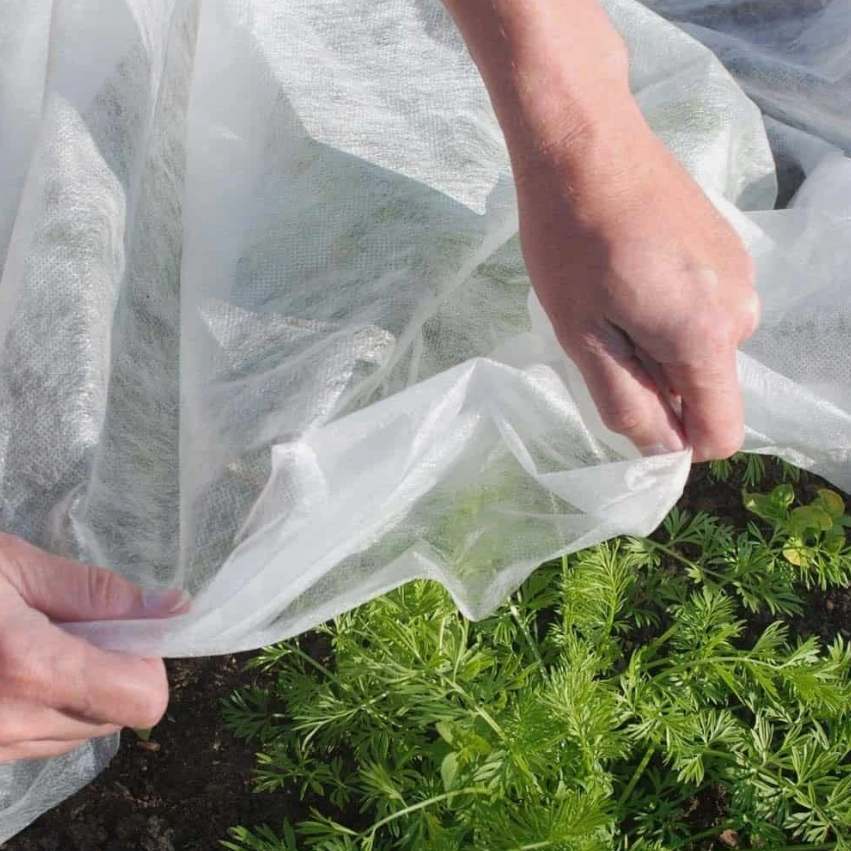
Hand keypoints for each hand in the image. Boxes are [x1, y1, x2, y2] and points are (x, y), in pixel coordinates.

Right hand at [0, 533, 187, 762]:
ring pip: (79, 735)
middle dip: (111, 675)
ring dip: (76, 695)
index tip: (119, 628)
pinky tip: (9, 673)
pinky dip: (42, 710)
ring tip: (33, 649)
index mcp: (34, 671)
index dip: (146, 661)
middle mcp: (12, 725)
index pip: (143, 700)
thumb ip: (96, 593)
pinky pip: (39, 743)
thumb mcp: (16, 567)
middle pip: (116, 719)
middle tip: (71, 632)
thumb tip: (171, 607)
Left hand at [513, 109, 758, 459]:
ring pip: (701, 347)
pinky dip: (668, 308)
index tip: (629, 408)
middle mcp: (742, 309)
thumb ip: (626, 404)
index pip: (721, 433)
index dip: (676, 441)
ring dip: (657, 341)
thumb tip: (662, 452)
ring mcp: (740, 273)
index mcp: (708, 339)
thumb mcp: (583, 338)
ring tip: (612, 293)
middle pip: (705, 387)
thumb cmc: (570, 242)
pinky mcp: (727, 249)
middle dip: (656, 379)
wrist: (586, 141)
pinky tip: (630, 268)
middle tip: (602, 328)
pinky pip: (703, 309)